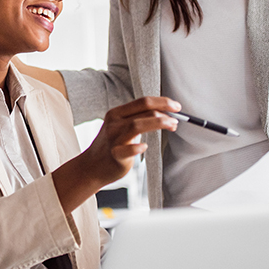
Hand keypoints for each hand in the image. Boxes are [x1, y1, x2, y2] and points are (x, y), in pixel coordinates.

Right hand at [52, 96, 180, 212]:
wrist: (91, 167)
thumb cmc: (111, 146)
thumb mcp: (120, 127)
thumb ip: (138, 120)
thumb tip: (165, 115)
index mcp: (116, 113)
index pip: (143, 101)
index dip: (162, 102)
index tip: (176, 107)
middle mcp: (114, 122)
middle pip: (143, 110)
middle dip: (164, 112)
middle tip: (177, 118)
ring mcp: (114, 138)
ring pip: (137, 125)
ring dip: (158, 123)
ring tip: (172, 126)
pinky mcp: (115, 154)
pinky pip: (127, 150)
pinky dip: (137, 147)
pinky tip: (144, 147)